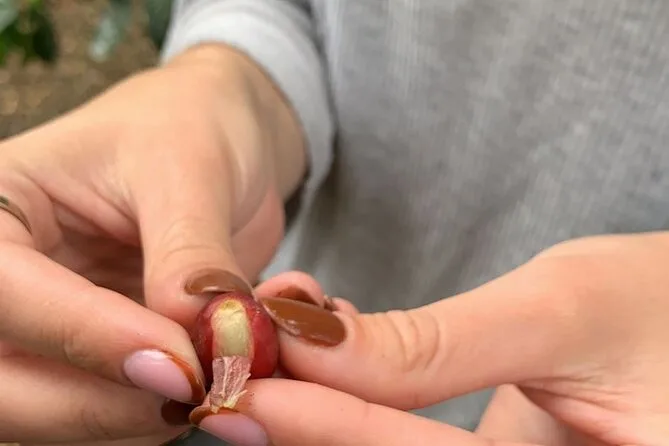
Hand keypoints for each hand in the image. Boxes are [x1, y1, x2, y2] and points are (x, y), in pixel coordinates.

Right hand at [0, 43, 303, 443]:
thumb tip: (207, 344)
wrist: (223, 139)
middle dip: (100, 407)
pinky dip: (180, 403)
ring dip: (148, 413)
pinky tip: (245, 362)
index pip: (3, 294)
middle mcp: (9, 281)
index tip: (182, 361)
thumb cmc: (190, 123)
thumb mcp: (188, 166)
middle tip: (198, 391)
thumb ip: (190, 256)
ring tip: (236, 368)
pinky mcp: (106, 354)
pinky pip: (124, 407)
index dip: (84, 338)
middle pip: (5, 389)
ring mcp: (54, 327)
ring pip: (61, 416)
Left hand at [194, 233, 668, 445]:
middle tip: (233, 384)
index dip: (337, 431)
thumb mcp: (560, 310)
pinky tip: (313, 360)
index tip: (253, 392)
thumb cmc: (659, 304)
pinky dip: (355, 411)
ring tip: (259, 361)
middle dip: (312, 432)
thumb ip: (438, 344)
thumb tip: (313, 341)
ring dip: (324, 418)